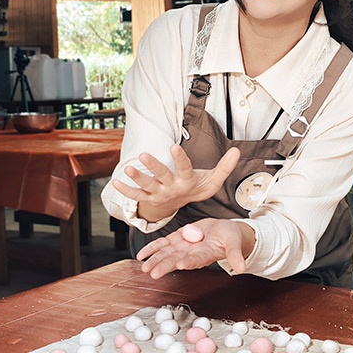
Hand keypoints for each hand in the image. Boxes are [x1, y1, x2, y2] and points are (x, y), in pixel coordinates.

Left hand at [112, 144, 239, 222]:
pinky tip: (116, 182)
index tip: (173, 146)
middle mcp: (172, 188)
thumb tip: (237, 150)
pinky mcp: (149, 199)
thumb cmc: (198, 187)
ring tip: (127, 168)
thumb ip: (224, 167)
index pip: (184, 169)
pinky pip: (136, 196)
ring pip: (147, 187)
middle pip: (162, 176)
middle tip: (144, 154)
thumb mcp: (213, 180)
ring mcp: (159, 194)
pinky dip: (126, 191)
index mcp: (187, 182)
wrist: (184, 206)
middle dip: (153, 166)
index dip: (179, 158)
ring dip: (137, 178)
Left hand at [137, 218, 254, 278]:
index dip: (189, 262)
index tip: (181, 264)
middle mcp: (192, 254)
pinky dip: (152, 249)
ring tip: (144, 267)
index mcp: (206, 255)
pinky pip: (162, 244)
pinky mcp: (177, 239)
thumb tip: (243, 269)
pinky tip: (141, 255)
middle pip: (177, 259)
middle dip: (165, 265)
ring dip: (155, 259)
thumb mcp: (235, 243)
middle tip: (154, 273)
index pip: (197, 260)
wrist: (223, 232)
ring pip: (167, 253)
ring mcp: (183, 247)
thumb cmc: (231, 238)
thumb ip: (236, 255)